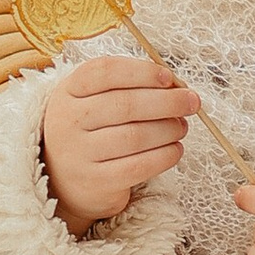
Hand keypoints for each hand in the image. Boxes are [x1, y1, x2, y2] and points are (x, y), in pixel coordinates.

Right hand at [40, 54, 198, 233]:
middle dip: (167, 102)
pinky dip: (164, 156)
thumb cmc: (90, 131)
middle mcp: (68, 120)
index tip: (168, 77)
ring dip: (168, 129)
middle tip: (191, 102)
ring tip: (182, 127)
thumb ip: (128, 87)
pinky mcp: (96, 181)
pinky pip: (139, 167)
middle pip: (125, 105)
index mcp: (68, 91)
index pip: (104, 72)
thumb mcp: (93, 100)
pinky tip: (175, 149)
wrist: (63, 181)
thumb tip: (176, 87)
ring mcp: (79, 153)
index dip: (141, 72)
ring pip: (135, 136)